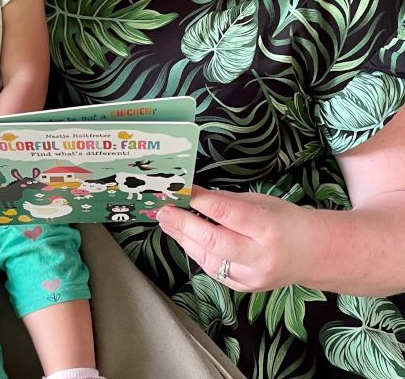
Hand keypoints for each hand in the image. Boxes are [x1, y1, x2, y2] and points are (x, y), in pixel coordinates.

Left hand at [156, 186, 314, 290]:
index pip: (228, 213)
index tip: (182, 190)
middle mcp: (260, 256)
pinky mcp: (244, 288)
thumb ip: (230, 201)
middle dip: (184, 224)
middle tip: (163, 211)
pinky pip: (213, 270)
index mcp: (269, 228)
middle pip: (214, 241)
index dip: (201, 201)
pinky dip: (197, 253)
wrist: (313, 255)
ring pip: (209, 259)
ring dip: (184, 239)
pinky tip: (187, 239)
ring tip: (168, 222)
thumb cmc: (286, 221)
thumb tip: (196, 195)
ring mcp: (252, 277)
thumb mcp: (263, 201)